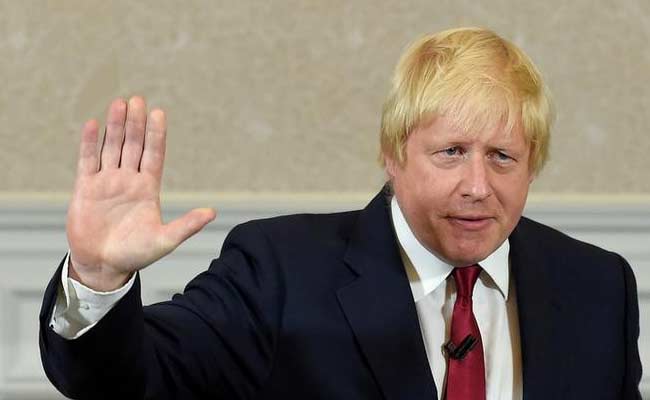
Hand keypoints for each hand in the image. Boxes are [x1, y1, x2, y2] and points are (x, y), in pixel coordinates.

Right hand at [66, 96, 215, 290]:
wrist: (103, 266)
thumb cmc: (136, 254)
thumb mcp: (165, 240)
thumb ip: (187, 225)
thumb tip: (212, 212)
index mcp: (148, 188)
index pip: (154, 154)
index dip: (156, 134)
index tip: (159, 112)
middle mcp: (128, 180)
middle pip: (133, 145)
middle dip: (135, 123)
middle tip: (137, 99)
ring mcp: (107, 182)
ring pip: (112, 148)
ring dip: (115, 126)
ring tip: (119, 103)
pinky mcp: (86, 188)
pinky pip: (87, 160)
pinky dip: (90, 143)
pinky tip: (93, 125)